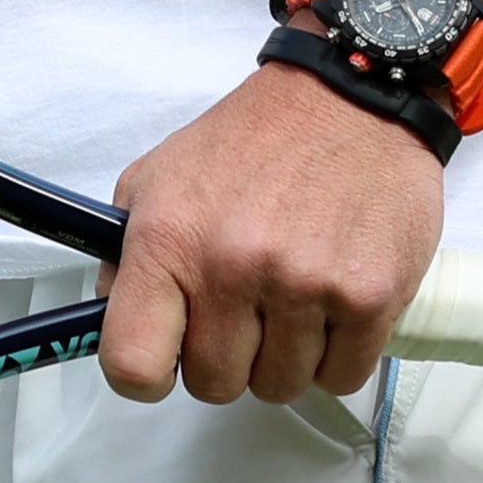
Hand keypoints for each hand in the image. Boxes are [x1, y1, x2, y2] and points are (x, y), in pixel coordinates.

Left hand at [100, 64, 447, 409]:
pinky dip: (338, 354)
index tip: (169, 356)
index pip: (132, 364)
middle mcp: (233, 266)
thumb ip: (127, 258)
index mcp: (169, 240)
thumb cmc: (254, 140)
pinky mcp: (370, 297)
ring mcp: (304, 284)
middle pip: (214, 385)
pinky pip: (342, 377)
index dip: (148, 374)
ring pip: (280, 387)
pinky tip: (334, 305)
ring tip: (294, 296)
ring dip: (287, 356)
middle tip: (246, 309)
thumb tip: (113, 325)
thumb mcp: (158, 178)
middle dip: (229, 357)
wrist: (351, 96)